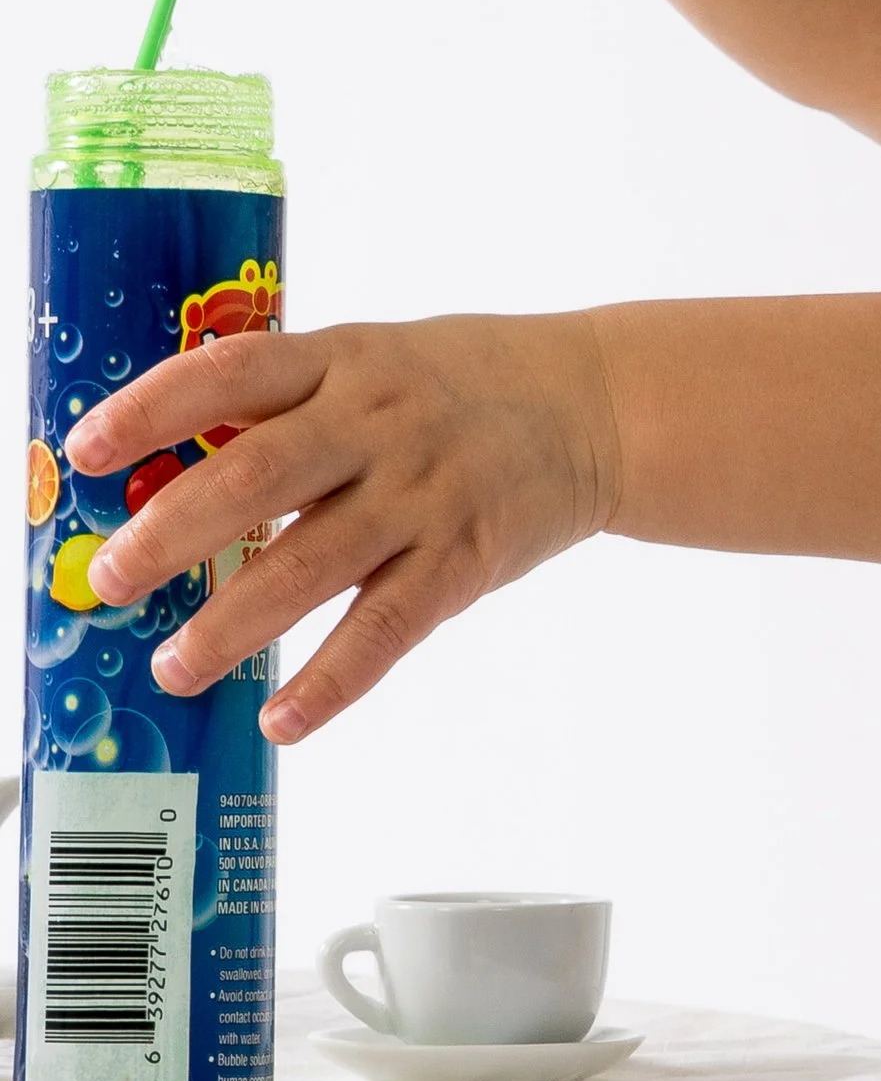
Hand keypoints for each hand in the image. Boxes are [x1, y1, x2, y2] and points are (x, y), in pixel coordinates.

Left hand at [64, 315, 621, 740]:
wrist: (597, 406)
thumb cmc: (463, 385)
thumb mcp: (373, 361)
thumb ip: (288, 406)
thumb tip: (169, 470)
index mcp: (343, 361)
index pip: (231, 374)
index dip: (151, 411)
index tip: (83, 451)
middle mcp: (377, 424)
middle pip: (257, 477)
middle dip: (172, 534)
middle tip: (108, 580)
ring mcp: (423, 495)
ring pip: (312, 565)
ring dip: (232, 624)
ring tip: (174, 667)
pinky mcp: (464, 560)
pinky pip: (387, 628)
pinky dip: (332, 679)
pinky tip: (283, 719)